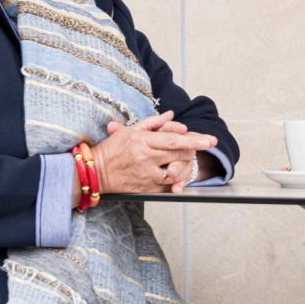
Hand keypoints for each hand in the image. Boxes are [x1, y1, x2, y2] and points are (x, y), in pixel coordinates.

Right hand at [96, 111, 215, 192]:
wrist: (95, 172)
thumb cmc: (111, 149)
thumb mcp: (129, 130)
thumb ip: (152, 123)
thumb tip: (171, 115)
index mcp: (142, 140)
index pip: (173, 140)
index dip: (194, 140)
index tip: (209, 140)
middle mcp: (145, 157)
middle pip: (178, 155)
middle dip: (192, 152)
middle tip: (197, 149)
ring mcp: (145, 174)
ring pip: (175, 171)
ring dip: (183, 166)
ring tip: (183, 162)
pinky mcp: (145, 188)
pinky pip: (166, 185)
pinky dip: (173, 180)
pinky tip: (173, 175)